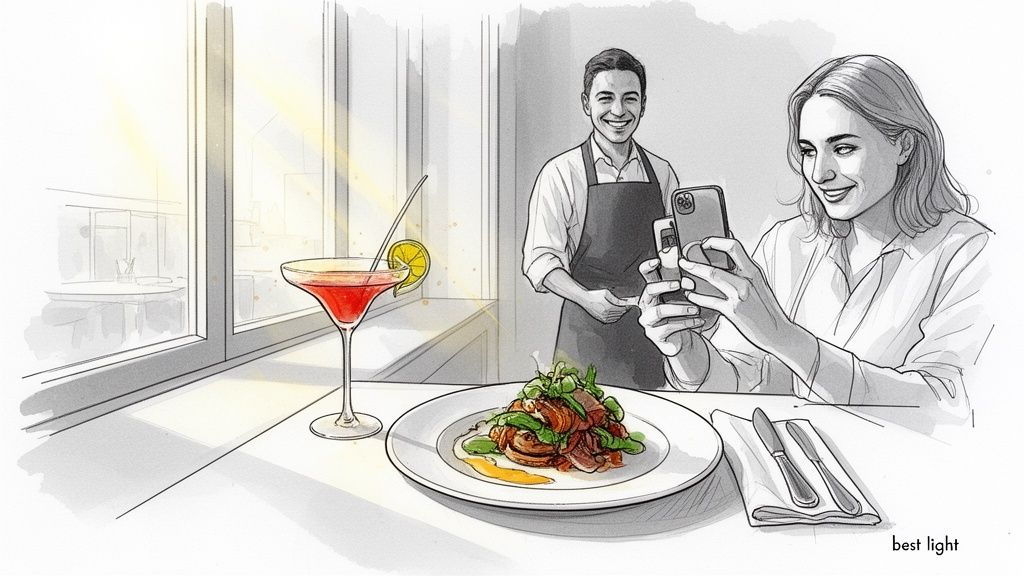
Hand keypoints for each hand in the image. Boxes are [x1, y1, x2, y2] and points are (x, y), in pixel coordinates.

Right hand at [580, 289, 630, 322]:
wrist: (584, 299)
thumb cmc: (594, 295)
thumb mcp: (606, 293)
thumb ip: (616, 298)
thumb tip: (623, 300)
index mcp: (609, 307)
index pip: (622, 308)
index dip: (627, 306)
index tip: (630, 304)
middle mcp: (607, 314)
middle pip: (620, 313)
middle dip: (625, 309)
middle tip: (627, 306)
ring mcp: (603, 317)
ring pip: (616, 317)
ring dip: (620, 314)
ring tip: (622, 309)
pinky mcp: (601, 319)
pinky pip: (611, 320)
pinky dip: (615, 317)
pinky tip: (616, 314)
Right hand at [636, 258, 703, 355]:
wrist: (683, 341)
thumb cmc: (682, 317)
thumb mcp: (684, 299)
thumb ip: (684, 287)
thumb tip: (692, 275)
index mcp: (653, 292)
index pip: (645, 276)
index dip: (648, 267)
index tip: (657, 261)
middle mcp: (647, 305)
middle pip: (649, 290)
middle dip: (664, 285)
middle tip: (679, 284)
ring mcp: (649, 320)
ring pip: (660, 310)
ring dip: (680, 308)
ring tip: (695, 309)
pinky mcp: (654, 334)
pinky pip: (669, 327)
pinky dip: (686, 323)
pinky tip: (698, 321)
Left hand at [679, 237, 794, 351]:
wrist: (778, 331)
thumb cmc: (766, 309)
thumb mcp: (758, 285)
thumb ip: (743, 273)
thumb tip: (725, 263)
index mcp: (754, 271)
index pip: (734, 246)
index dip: (715, 242)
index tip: (703, 243)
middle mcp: (747, 280)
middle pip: (718, 262)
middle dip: (696, 259)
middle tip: (684, 259)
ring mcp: (740, 295)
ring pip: (712, 277)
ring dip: (694, 272)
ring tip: (684, 273)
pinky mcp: (733, 311)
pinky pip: (709, 300)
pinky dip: (696, 297)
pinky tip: (690, 295)